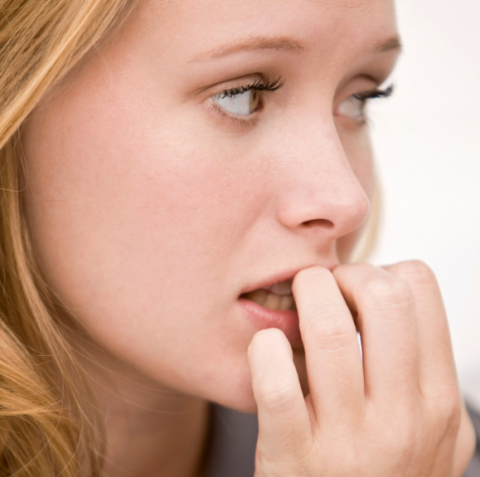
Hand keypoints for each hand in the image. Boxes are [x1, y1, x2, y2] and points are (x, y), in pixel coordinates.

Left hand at [248, 261, 475, 475]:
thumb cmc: (378, 472)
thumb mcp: (425, 429)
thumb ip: (416, 369)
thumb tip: (384, 292)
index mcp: (438, 401)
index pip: (420, 289)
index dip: (382, 273)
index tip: (355, 290)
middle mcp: (404, 419)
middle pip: (383, 298)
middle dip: (344, 274)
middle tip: (323, 286)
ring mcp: (348, 442)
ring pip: (330, 331)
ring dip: (305, 296)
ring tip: (294, 302)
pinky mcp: (293, 457)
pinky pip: (277, 383)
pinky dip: (265, 349)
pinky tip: (266, 347)